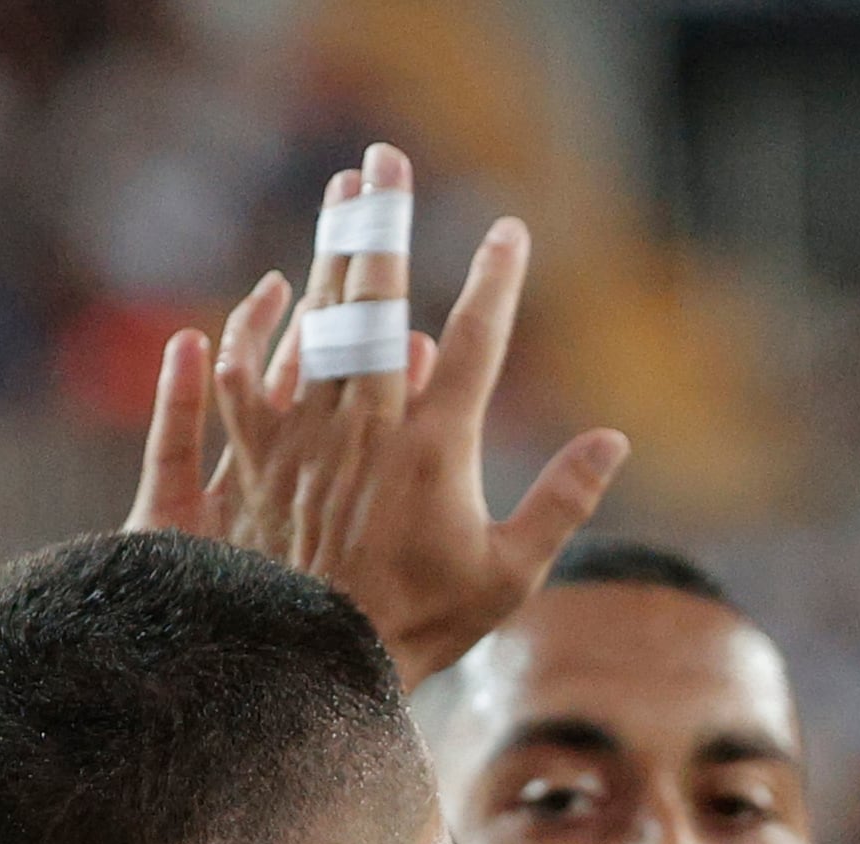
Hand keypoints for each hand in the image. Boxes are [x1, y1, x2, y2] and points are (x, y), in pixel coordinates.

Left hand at [124, 143, 628, 686]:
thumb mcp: (509, 575)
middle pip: (376, 303)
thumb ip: (562, 501)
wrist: (310, 667)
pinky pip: (246, 374)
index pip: (473, 343)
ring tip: (340, 193)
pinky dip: (255, 328)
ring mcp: (304, 436)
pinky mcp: (256, 457)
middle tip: (384, 160)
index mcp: (436, 449)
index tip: (509, 231)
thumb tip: (614, 442)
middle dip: (383, 223)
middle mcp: (366, 427)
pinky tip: (268, 290)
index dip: (495, 283)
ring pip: (314, 321)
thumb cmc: (419, 628)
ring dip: (330, 250)